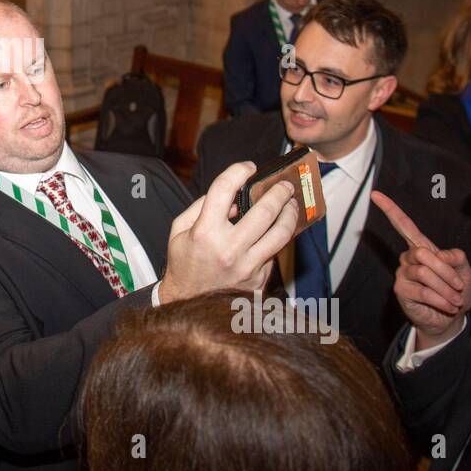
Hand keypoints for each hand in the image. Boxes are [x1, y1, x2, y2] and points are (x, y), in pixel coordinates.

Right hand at [160, 161, 299, 303]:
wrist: (188, 302)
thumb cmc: (184, 263)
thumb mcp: (179, 230)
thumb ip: (202, 207)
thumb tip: (232, 197)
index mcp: (205, 233)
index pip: (224, 190)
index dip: (238, 171)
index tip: (248, 167)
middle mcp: (229, 249)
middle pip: (264, 211)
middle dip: (278, 192)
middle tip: (284, 184)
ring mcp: (247, 267)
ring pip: (281, 234)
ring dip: (290, 214)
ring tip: (291, 204)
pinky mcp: (258, 279)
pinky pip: (274, 253)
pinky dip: (276, 239)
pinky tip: (276, 230)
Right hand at [372, 190, 470, 348]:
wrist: (451, 318)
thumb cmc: (456, 291)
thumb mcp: (464, 270)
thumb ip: (455, 257)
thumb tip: (441, 255)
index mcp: (422, 247)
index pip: (404, 225)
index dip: (390, 210)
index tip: (375, 194)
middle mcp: (408, 258)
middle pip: (423, 253)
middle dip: (446, 271)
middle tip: (460, 287)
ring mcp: (403, 273)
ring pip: (424, 273)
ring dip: (446, 289)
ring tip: (456, 300)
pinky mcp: (401, 290)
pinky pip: (422, 291)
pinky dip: (440, 299)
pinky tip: (448, 306)